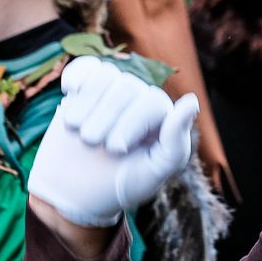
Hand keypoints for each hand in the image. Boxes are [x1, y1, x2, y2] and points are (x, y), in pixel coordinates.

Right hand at [28, 57, 201, 229]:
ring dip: (86, 104)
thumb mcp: (151, 175)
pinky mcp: (86, 89)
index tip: (115, 150)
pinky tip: (69, 90)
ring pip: (105, 76)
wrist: (72, 193)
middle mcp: (139, 101)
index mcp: (162, 119)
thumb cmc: (117, 186)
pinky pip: (86, 67)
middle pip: (127, 87)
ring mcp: (112, 93)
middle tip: (91, 143)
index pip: (151, 102)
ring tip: (77, 129)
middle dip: (105, 119)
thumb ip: (176, 143)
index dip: (130, 123)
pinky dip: (76, 75)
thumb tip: (192, 101)